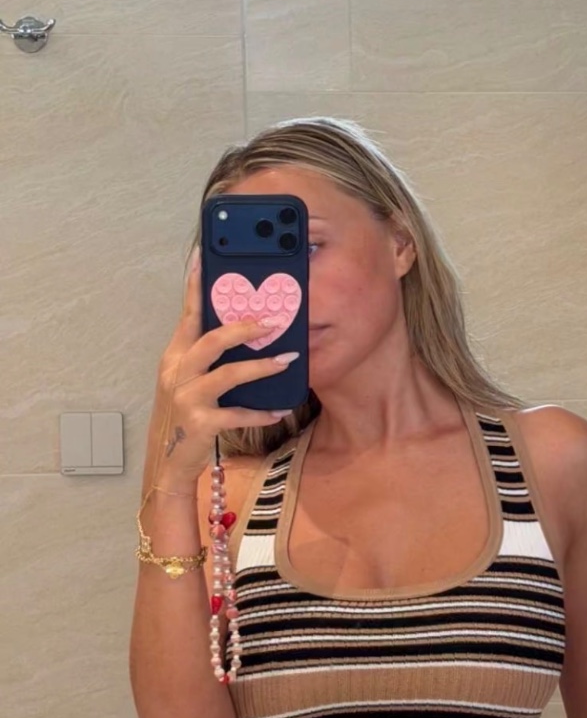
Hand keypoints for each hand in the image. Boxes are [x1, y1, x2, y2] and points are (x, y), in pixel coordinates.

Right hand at [143, 248, 297, 493]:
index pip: (188, 314)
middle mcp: (176, 372)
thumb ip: (207, 356)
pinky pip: (237, 413)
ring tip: (288, 360)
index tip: (203, 256)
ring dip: (261, 367)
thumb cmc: (184, 413)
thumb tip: (245, 329)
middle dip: (244, 328)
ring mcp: (187, 398)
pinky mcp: (200, 424)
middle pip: (211, 340)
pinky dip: (261, 411)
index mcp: (175, 355)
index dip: (196, 286)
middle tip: (274, 321)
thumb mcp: (189, 380)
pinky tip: (279, 408)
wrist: (167, 460)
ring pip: (228, 374)